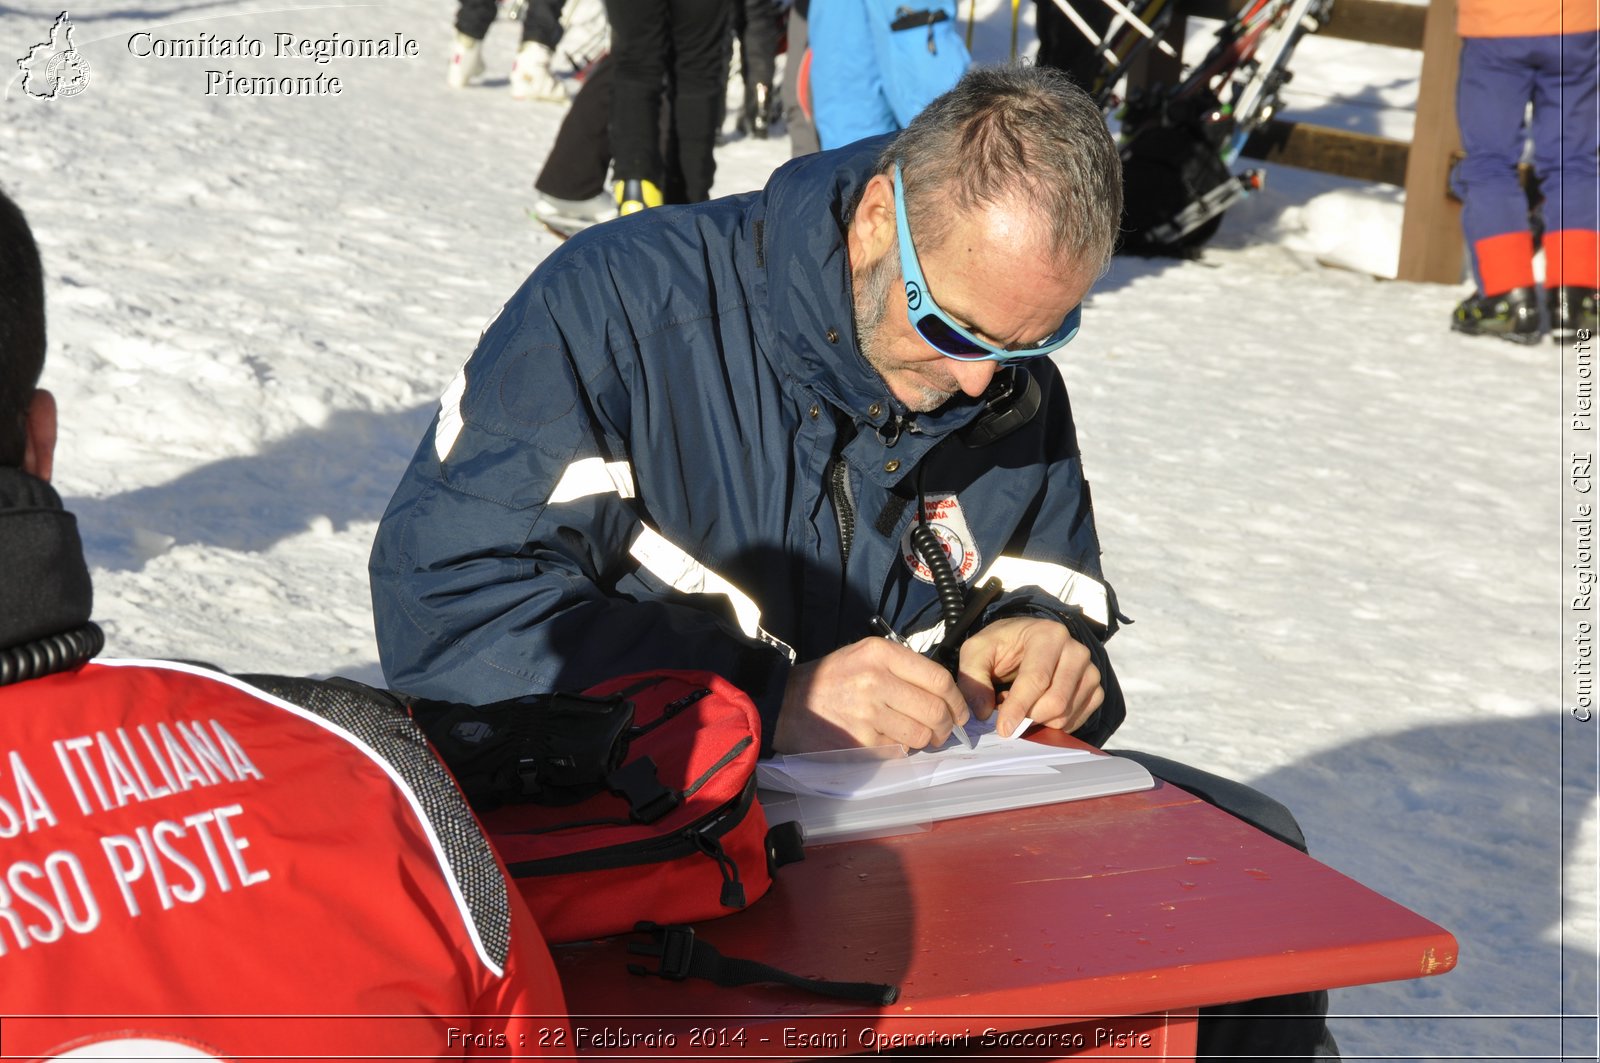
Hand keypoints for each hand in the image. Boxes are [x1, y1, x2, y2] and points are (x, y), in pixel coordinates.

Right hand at [773, 637, 969, 752]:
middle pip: (935, 710)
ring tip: (920, 738)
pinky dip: (901, 750)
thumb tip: (943, 692)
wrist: (786, 704)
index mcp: (881, 654)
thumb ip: (901, 667)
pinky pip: (898, 750)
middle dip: (947, 726)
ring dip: (927, 741)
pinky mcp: (861, 741)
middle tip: (944, 731)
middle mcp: (876, 680)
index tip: (959, 711)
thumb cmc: (831, 679)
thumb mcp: (863, 655)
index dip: (956, 699)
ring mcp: (868, 713)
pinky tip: (891, 742)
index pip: (938, 678)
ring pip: (921, 734)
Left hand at [956, 616, 1101, 738]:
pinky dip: (1054, 724)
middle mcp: (1076, 651)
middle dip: (1028, 716)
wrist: (1025, 640)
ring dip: (1038, 720)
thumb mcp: (977, 651)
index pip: (1037, 678)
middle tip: (1008, 711)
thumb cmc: (1002, 645)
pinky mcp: (1096, 690)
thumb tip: (983, 713)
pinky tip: (1039, 710)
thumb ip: (974, 679)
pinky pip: (1076, 720)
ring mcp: (1090, 671)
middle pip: (1056, 701)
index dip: (1019, 707)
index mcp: (1048, 635)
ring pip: (1066, 714)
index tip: (1003, 729)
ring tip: (1022, 703)